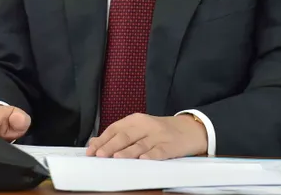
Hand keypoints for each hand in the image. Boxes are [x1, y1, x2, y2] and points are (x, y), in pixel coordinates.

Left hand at [86, 113, 206, 159]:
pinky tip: (144, 159)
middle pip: (125, 136)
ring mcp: (159, 136)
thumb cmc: (159, 131)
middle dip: (111, 146)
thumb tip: (95, 143)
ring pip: (140, 144)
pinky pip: (160, 151)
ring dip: (128, 152)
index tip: (91, 151)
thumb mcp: (139, 128)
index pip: (115, 128)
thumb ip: (119, 134)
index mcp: (136, 120)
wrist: (189, 129)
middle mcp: (146, 126)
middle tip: (99, 155)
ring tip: (116, 157)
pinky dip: (152, 155)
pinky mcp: (171, 146)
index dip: (102, 140)